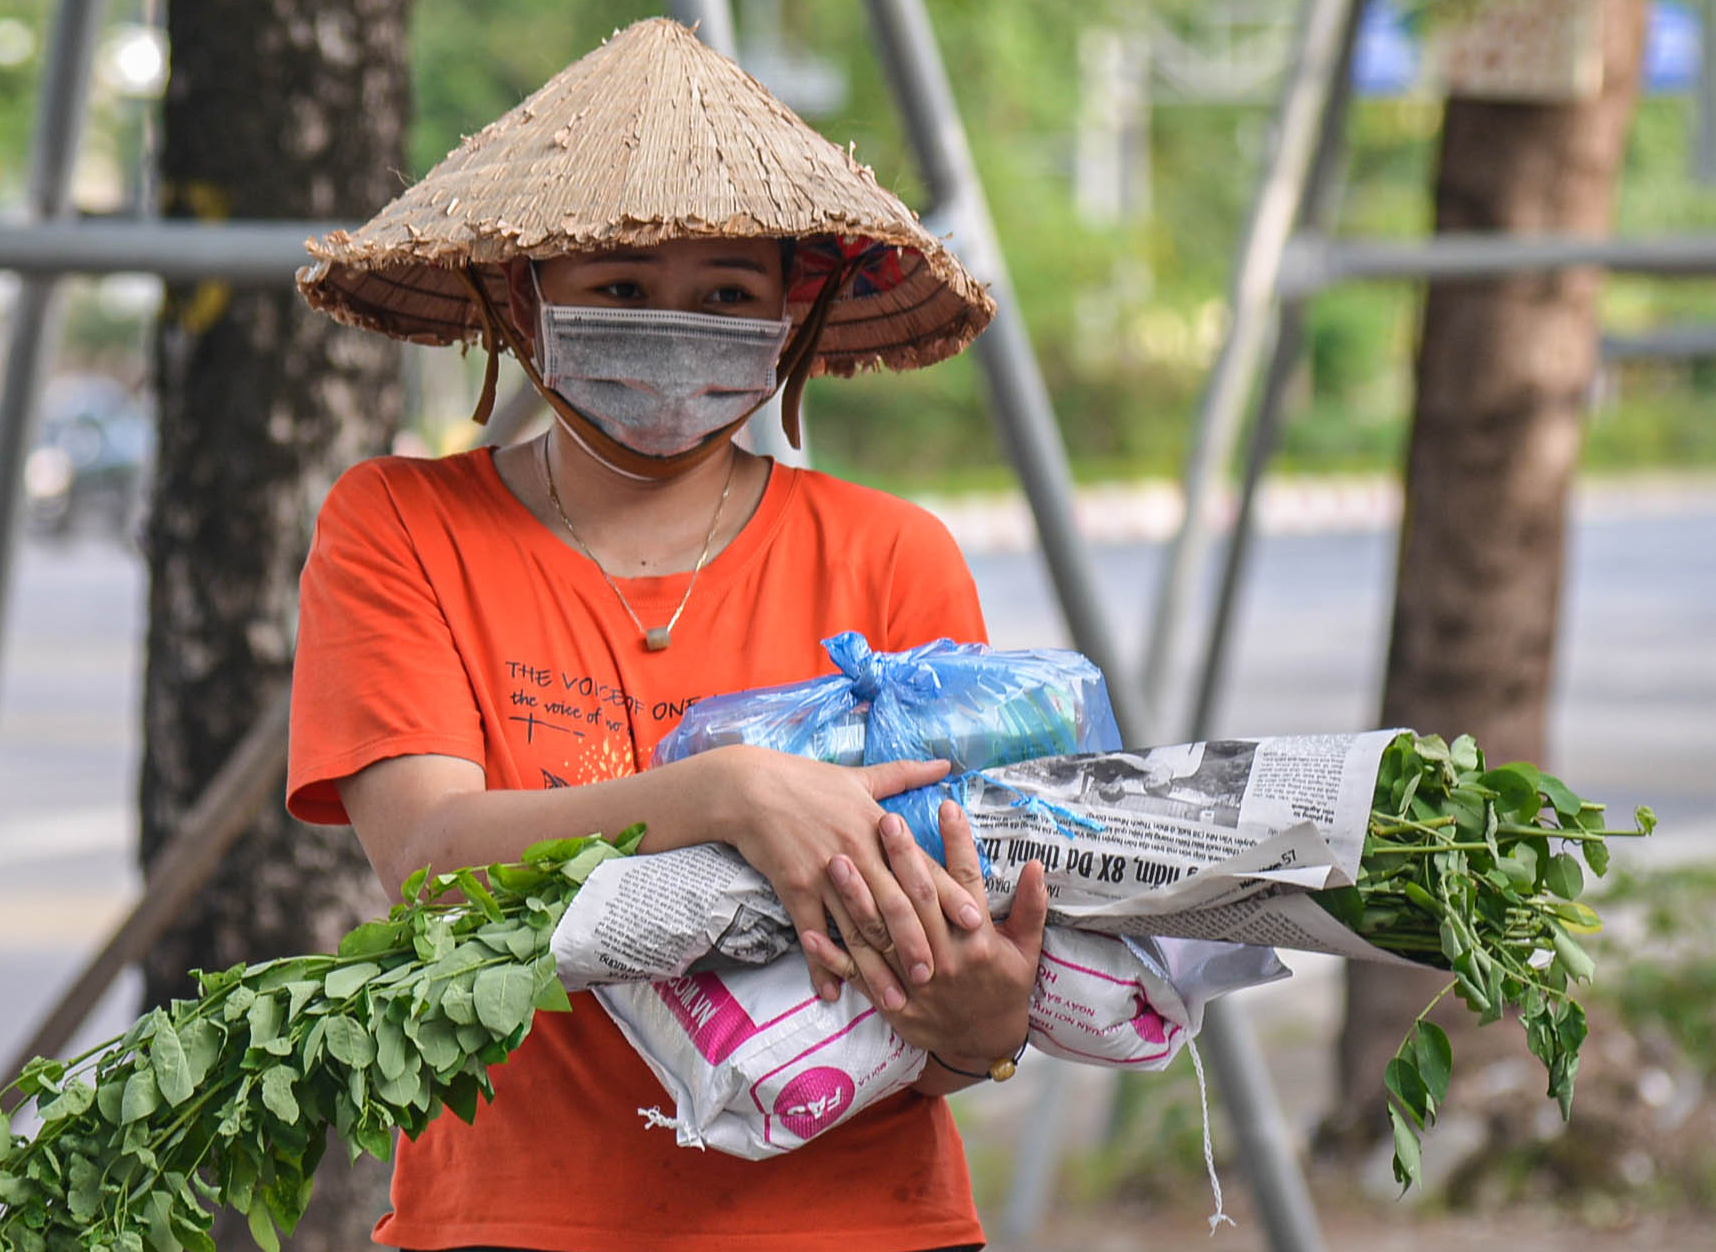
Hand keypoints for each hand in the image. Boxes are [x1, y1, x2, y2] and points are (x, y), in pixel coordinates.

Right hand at [714, 747, 984, 1006]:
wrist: (751, 787)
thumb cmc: (807, 779)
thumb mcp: (859, 775)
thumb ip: (905, 773)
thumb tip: (944, 764)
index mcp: (877, 825)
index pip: (921, 867)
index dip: (948, 895)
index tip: (973, 922)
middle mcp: (857, 852)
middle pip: (894, 905)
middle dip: (917, 944)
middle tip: (936, 976)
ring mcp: (826, 873)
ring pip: (857, 928)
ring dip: (876, 968)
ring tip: (895, 1000)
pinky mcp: (796, 887)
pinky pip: (811, 934)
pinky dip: (821, 964)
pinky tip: (831, 991)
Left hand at [805, 799, 1047, 1067]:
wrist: (983, 1045)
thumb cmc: (1005, 988)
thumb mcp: (1027, 949)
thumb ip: (1032, 907)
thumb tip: (1038, 864)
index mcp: (977, 941)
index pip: (965, 883)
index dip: (957, 843)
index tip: (947, 806)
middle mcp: (944, 959)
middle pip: (917, 902)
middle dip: (900, 859)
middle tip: (885, 821)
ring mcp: (913, 982)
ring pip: (882, 934)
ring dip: (857, 897)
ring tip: (839, 860)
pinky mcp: (890, 1002)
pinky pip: (857, 975)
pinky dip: (831, 956)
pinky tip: (809, 932)